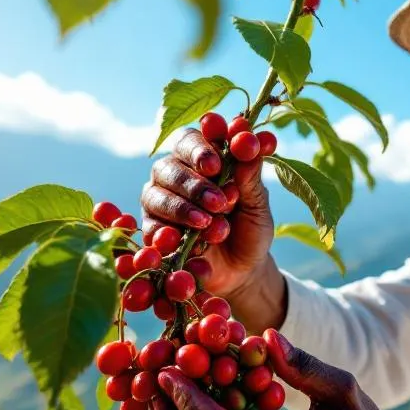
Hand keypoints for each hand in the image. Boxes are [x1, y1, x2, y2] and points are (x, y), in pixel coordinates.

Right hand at [140, 128, 272, 297]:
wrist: (244, 271)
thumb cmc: (250, 228)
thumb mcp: (258, 203)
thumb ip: (251, 174)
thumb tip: (252, 141)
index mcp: (201, 159)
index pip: (192, 139)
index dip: (202, 147)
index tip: (219, 162)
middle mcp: (175, 174)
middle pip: (169, 165)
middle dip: (195, 183)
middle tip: (221, 200)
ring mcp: (159, 201)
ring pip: (156, 194)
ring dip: (185, 208)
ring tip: (211, 223)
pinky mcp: (153, 230)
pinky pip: (151, 227)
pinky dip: (171, 233)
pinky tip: (193, 242)